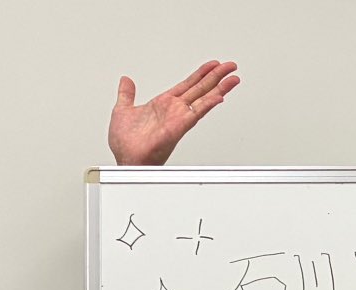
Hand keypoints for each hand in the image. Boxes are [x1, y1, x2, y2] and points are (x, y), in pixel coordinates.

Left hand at [110, 61, 238, 166]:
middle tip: (230, 66)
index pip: (187, 85)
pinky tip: (219, 97)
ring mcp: (179, 118)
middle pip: (201, 88)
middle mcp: (175, 110)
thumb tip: (126, 81)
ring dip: (219, 87)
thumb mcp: (123, 109)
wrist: (126, 158)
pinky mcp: (179, 127)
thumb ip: (127, 94)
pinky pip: (197, 113)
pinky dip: (208, 105)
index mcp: (163, 104)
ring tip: (233, 77)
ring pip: (204, 98)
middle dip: (216, 76)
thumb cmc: (126, 143)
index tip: (212, 65)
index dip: (200, 74)